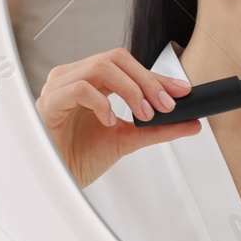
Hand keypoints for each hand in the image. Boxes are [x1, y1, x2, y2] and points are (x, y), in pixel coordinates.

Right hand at [35, 47, 198, 187]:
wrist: (58, 181)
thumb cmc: (81, 157)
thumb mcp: (127, 139)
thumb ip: (157, 130)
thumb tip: (191, 123)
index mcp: (90, 80)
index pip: (126, 66)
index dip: (156, 76)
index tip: (181, 91)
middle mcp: (73, 77)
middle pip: (115, 59)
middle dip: (147, 81)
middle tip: (166, 105)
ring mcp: (59, 87)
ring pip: (100, 67)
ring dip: (130, 89)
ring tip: (144, 114)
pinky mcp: (49, 103)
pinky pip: (78, 88)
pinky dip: (101, 103)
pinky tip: (110, 121)